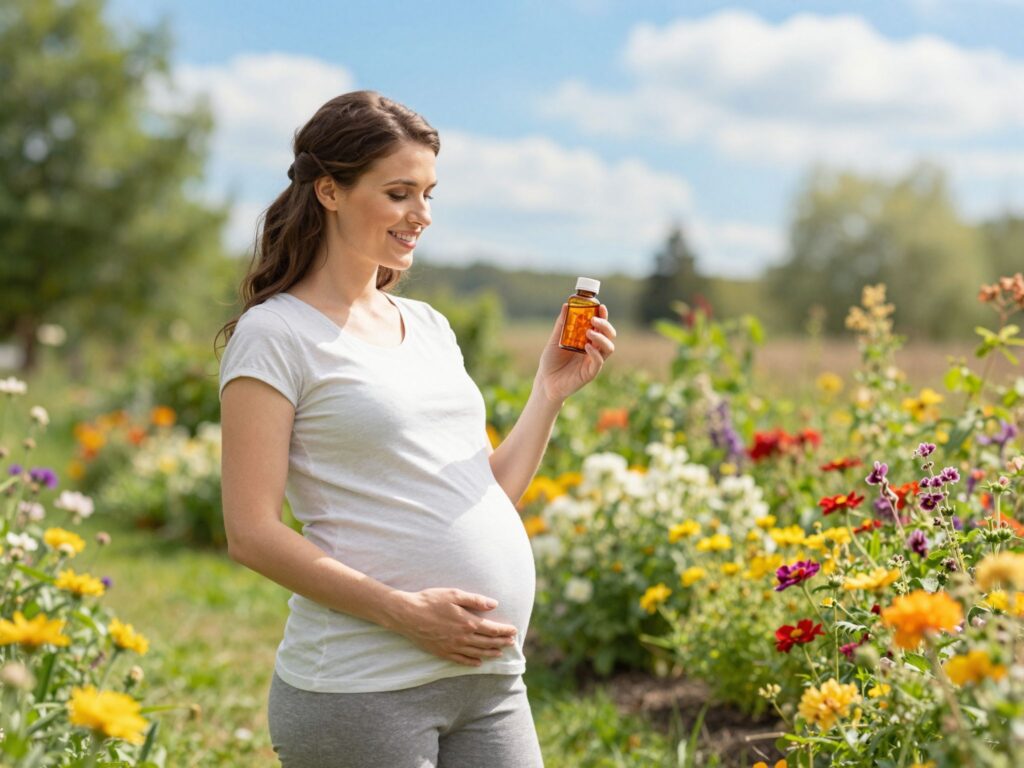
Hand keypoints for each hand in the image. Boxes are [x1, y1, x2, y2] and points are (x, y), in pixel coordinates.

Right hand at [389, 588, 517, 665]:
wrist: (407, 615)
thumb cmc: (430, 601)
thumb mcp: (454, 594)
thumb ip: (475, 600)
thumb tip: (494, 604)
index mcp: (467, 622)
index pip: (492, 629)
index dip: (504, 631)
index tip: (514, 631)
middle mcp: (462, 638)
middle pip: (487, 642)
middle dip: (501, 642)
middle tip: (511, 643)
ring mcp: (452, 647)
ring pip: (476, 653)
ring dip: (490, 653)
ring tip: (499, 653)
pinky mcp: (442, 652)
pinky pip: (461, 660)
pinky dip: (471, 662)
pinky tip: (478, 662)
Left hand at [534, 303, 615, 403]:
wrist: (545, 381)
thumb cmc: (551, 360)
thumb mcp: (555, 339)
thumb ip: (562, 324)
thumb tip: (566, 305)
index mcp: (588, 340)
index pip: (601, 327)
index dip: (603, 316)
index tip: (601, 307)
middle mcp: (593, 350)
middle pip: (609, 336)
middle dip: (605, 326)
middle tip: (594, 320)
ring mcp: (593, 361)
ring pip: (608, 348)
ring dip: (601, 338)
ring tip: (589, 332)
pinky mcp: (589, 373)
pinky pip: (598, 362)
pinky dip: (595, 353)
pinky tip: (587, 347)